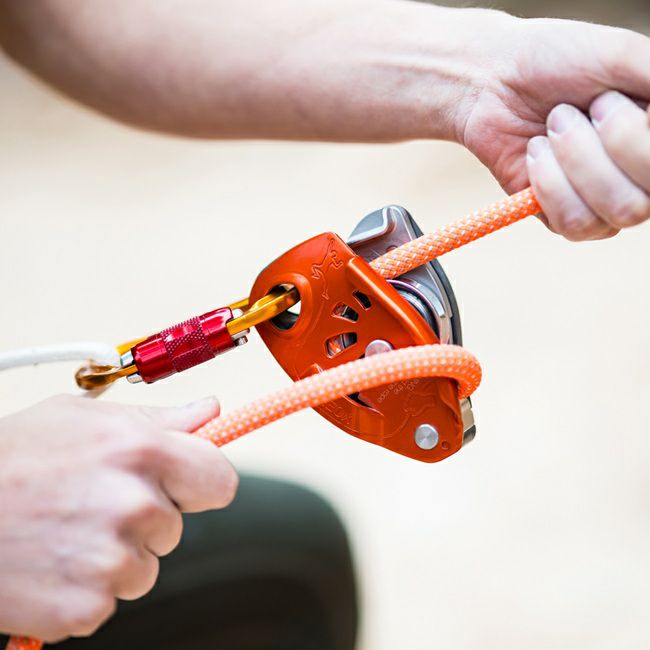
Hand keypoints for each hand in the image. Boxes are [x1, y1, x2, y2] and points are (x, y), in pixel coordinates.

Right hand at [0, 395, 237, 641]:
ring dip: (116, 556)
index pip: (220, 481)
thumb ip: (158, 419)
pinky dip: (85, 588)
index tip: (182, 485)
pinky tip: (52, 563)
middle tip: (92, 505)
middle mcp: (135, 505)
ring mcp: (111, 561)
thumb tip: (209, 411)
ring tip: (66, 533)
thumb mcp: (85, 418)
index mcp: (143, 451)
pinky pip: (110, 600)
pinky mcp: (85, 607)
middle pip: (175, 528)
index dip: (201, 483)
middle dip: (145, 519)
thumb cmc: (11, 458)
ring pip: (145, 568)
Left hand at [460, 18, 649, 240]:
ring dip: (573, 162)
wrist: (492, 83)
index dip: (634, 140)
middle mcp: (642, 174)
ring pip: (616, 212)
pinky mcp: (565, 217)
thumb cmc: (558, 61)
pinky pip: (574, 223)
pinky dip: (549, 183)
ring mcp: (605, 202)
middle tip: (568, 113)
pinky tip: (535, 153)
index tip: (605, 101)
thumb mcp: (621, 55)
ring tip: (548, 131)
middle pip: (646, 199)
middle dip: (601, 146)